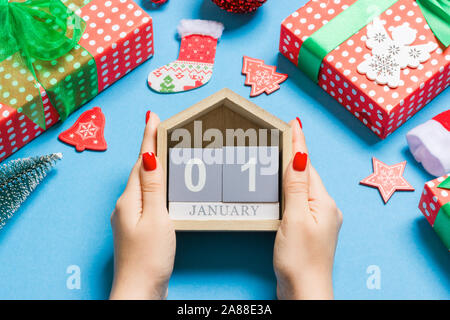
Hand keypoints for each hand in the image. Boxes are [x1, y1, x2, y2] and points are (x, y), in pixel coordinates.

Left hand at [110, 111, 174, 299]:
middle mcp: (126, 205)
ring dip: (152, 166)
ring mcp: (128, 217)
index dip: (148, 138)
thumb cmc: (150, 257)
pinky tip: (162, 188)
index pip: (142, 161)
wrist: (139, 290)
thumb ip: (153, 188)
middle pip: (140, 170)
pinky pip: (145, 198)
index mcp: (130, 199)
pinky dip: (154, 186)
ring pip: (142, 184)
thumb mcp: (156, 218)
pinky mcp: (135, 227)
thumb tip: (149, 157)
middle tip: (162, 130)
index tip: (152, 116)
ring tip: (164, 153)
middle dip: (150, 149)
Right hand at [274, 118, 342, 299]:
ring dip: (292, 173)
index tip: (294, 123)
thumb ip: (295, 186)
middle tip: (283, 135)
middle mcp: (325, 208)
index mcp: (323, 202)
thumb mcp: (294, 218)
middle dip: (294, 156)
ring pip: (304, 188)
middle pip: (307, 175)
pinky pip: (302, 202)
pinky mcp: (312, 230)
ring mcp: (320, 219)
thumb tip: (299, 155)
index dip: (298, 143)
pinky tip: (283, 190)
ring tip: (280, 157)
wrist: (305, 293)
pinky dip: (291, 191)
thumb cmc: (299, 258)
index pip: (307, 165)